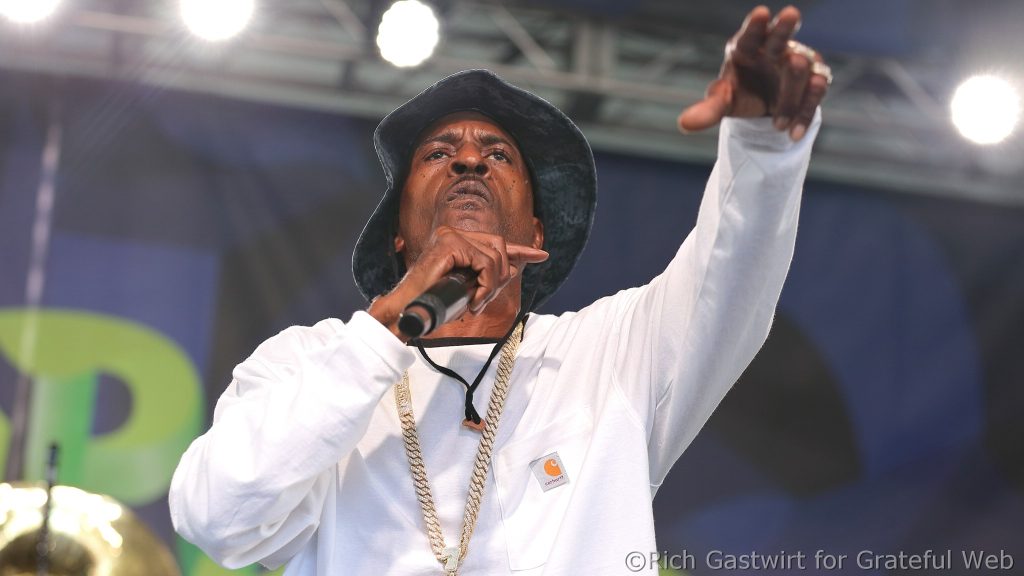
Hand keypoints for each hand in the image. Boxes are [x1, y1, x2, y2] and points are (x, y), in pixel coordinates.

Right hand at [368, 227, 547, 338]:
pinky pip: (485, 263)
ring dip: (491, 286)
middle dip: (501, 275)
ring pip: (494, 257)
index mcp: (455, 240)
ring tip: (475, 302)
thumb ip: (487, 275)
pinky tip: (474, 300)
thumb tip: (518, 265)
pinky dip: (485, 285)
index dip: (520, 250)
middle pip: (499, 247)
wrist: (408, 312)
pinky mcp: (450, 244)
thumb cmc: (432, 304)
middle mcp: (451, 234)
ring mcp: (450, 236)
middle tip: (484, 299)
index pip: (494, 242)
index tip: (541, 256)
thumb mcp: (467, 288)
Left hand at [677, 5, 830, 140]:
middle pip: (780, 36)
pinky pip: (814, 93)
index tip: (761, 13)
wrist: (765, 108)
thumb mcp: (723, 102)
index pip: (750, 34)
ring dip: (789, 97)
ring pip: (799, 70)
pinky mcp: (814, 78)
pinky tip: (792, 133)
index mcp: (747, 47)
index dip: (755, 25)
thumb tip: (684, 124)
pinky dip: (802, 114)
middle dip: (785, 27)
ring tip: (777, 123)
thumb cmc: (739, 94)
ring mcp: (798, 60)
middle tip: (791, 14)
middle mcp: (774, 48)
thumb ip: (708, 110)